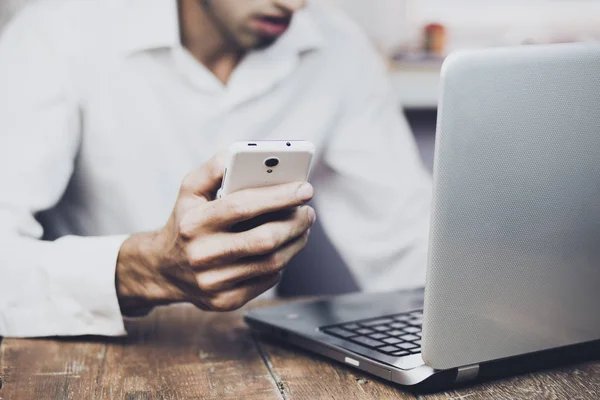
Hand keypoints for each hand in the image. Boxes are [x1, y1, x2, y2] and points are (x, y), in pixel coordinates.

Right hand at [115, 153, 315, 312]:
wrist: (163, 269)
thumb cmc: (185, 222)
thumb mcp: (189, 190)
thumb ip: (213, 168)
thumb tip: (239, 156)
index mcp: (194, 223)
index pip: (242, 207)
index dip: (278, 196)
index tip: (304, 188)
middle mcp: (202, 255)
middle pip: (263, 240)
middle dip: (295, 222)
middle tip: (308, 211)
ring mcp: (213, 282)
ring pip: (271, 263)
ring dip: (296, 242)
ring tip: (303, 227)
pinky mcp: (225, 301)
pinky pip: (267, 280)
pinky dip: (282, 261)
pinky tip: (283, 247)